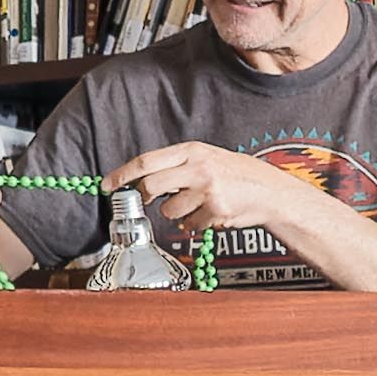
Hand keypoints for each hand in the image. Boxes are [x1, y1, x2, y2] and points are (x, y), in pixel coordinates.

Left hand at [111, 141, 328, 245]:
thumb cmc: (235, 175)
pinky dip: (195, 224)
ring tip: (197, 205)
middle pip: (151, 185)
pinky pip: (189, 225)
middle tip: (150, 200)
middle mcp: (198, 167)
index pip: (146, 161)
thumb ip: (176, 167)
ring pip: (169, 210)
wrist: (270, 191)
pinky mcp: (215, 211)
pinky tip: (211, 214)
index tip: (107, 184)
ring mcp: (207, 190)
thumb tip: (142, 180)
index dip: (122, 174)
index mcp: (192, 150)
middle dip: (146, 196)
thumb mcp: (206, 159)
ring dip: (177, 213)